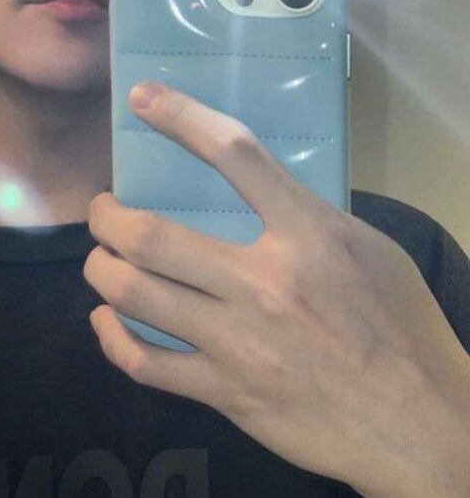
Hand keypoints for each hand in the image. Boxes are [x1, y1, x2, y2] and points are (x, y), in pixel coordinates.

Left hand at [83, 82, 469, 496]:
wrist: (420, 424)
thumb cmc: (401, 324)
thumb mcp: (368, 248)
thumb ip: (307, 215)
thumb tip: (254, 190)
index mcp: (308, 236)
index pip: (235, 155)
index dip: (181, 118)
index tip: (142, 97)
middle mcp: (264, 283)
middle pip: (153, 235)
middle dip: (108, 217)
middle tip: (104, 209)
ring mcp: (239, 342)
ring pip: (134, 294)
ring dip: (101, 268)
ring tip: (101, 257)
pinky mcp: (227, 392)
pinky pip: (145, 363)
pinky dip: (111, 337)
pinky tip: (106, 319)